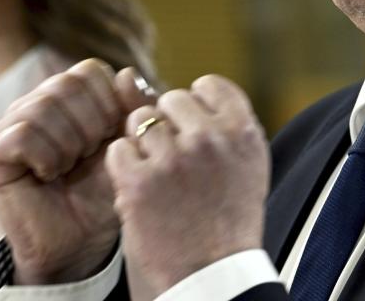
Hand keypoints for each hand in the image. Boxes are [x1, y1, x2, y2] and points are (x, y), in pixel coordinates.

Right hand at [0, 59, 153, 283]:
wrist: (80, 244)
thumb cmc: (101, 194)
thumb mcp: (128, 147)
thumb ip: (134, 109)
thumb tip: (126, 73)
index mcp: (64, 97)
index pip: (89, 70)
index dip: (110, 103)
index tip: (111, 137)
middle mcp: (32, 104)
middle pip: (66, 83)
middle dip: (91, 123)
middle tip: (89, 155)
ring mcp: (7, 127)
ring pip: (43, 107)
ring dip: (69, 143)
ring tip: (69, 167)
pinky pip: (22, 135)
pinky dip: (46, 157)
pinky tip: (49, 175)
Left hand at [105, 75, 269, 299]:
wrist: (213, 279)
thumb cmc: (228, 224)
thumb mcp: (246, 167)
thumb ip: (226, 126)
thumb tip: (195, 88)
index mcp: (242, 132)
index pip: (208, 86)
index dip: (196, 106)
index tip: (193, 132)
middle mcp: (210, 138)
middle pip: (171, 99)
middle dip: (166, 124)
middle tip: (172, 161)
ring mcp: (173, 158)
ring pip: (140, 120)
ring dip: (142, 145)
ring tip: (156, 177)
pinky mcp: (140, 181)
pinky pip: (118, 150)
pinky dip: (123, 169)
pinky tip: (139, 190)